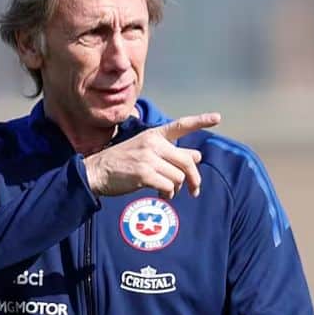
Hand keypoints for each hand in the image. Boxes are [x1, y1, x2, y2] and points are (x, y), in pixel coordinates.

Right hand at [84, 113, 219, 198]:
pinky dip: (168, 195)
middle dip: (195, 178)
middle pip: (187, 161)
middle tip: (195, 190)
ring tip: (167, 193)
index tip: (217, 118)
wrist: (96, 172)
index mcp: (154, 134)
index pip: (181, 125)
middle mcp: (153, 143)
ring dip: (176, 189)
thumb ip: (171, 153)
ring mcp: (148, 157)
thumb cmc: (121, 163)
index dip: (201, 121)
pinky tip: (162, 196)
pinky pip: (169, 186)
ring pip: (179, 176)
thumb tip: (197, 155)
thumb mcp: (145, 151)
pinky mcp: (144, 173)